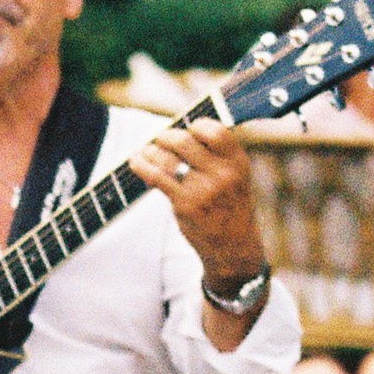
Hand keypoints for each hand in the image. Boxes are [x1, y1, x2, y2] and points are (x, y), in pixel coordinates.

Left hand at [127, 118, 267, 289]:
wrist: (233, 247)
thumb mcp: (236, 178)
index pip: (215, 131)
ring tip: (146, 151)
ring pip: (167, 158)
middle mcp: (222, 174)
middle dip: (167, 136)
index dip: (196, 125)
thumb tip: (182, 132)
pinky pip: (157, 177)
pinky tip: (136, 162)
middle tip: (161, 139)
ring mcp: (203, 189)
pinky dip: (142, 166)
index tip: (188, 128)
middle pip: (184, 141)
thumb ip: (217, 156)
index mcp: (238, 162)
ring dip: (151, 151)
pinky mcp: (185, 204)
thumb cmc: (231, 208)